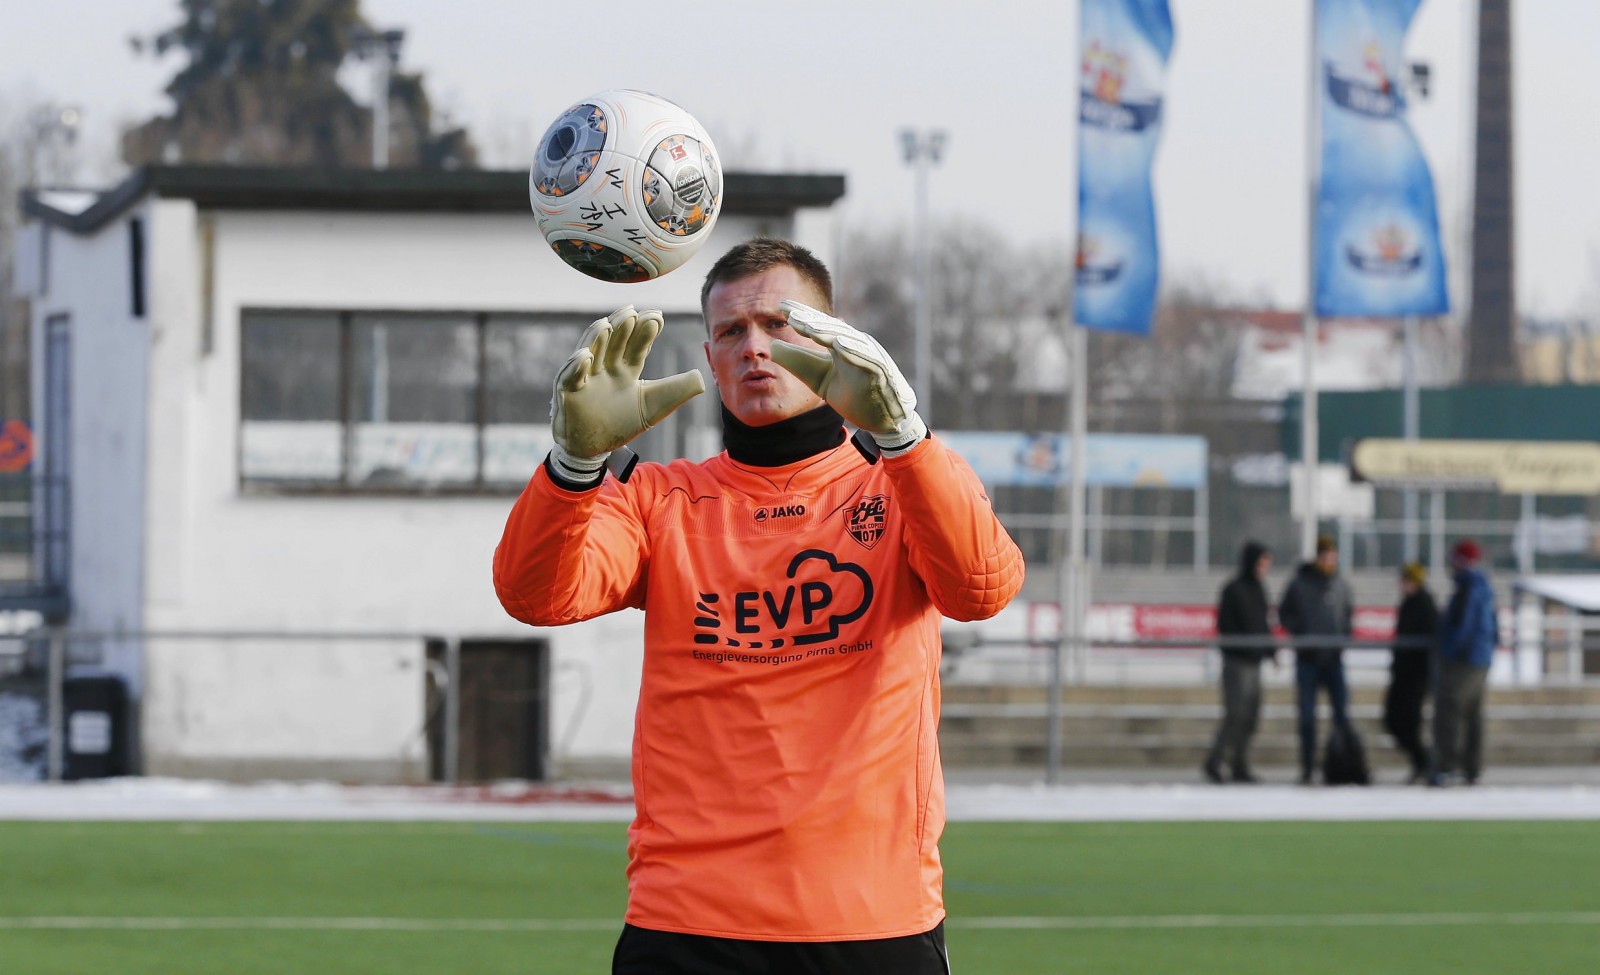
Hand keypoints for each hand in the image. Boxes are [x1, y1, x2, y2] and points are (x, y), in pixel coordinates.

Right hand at [550, 305, 703, 463]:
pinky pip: (570, 376)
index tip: (658, 316)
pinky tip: (585, 355)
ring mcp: (585, 378)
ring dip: (598, 338)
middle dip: (623, 328)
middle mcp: (605, 368)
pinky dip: (576, 366)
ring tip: (609, 323)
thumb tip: (702, 377)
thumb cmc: (622, 424)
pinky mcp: (568, 392)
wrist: (595, 449)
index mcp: (626, 369)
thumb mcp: (654, 407)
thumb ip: (676, 390)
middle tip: (634, 312)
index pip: (638, 346)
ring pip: (591, 351)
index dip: (646, 332)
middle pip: (614, 342)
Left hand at [769, 300, 926, 447]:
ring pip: (848, 340)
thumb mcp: (817, 378)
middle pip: (831, 328)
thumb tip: (772, 346)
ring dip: (829, 332)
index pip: (819, 325)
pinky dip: (855, 350)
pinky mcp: (882, 372)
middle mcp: (856, 345)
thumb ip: (798, 362)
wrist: (881, 420)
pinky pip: (868, 359)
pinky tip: (839, 344)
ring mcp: (871, 357)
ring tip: (808, 326)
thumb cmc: (853, 395)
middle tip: (790, 313)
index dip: (802, 315)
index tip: (781, 305)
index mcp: (841, 344)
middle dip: (811, 319)